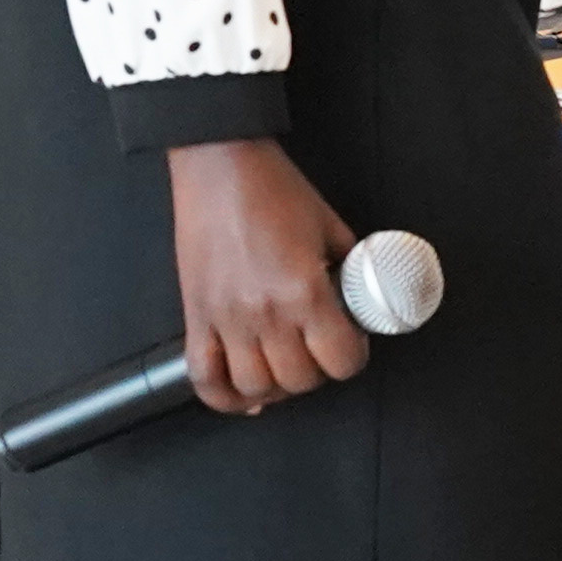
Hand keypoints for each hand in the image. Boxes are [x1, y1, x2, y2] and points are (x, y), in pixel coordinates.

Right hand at [166, 138, 369, 412]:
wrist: (221, 164)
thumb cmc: (274, 189)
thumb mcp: (332, 228)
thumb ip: (351, 269)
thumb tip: (364, 297)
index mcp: (304, 290)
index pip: (340, 361)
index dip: (353, 357)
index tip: (350, 344)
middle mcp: (265, 312)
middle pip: (300, 381)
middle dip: (317, 372)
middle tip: (318, 351)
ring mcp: (226, 319)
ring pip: (255, 387)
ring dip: (275, 386)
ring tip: (284, 366)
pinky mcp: (196, 317)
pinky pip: (205, 378)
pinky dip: (224, 396)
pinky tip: (244, 391)